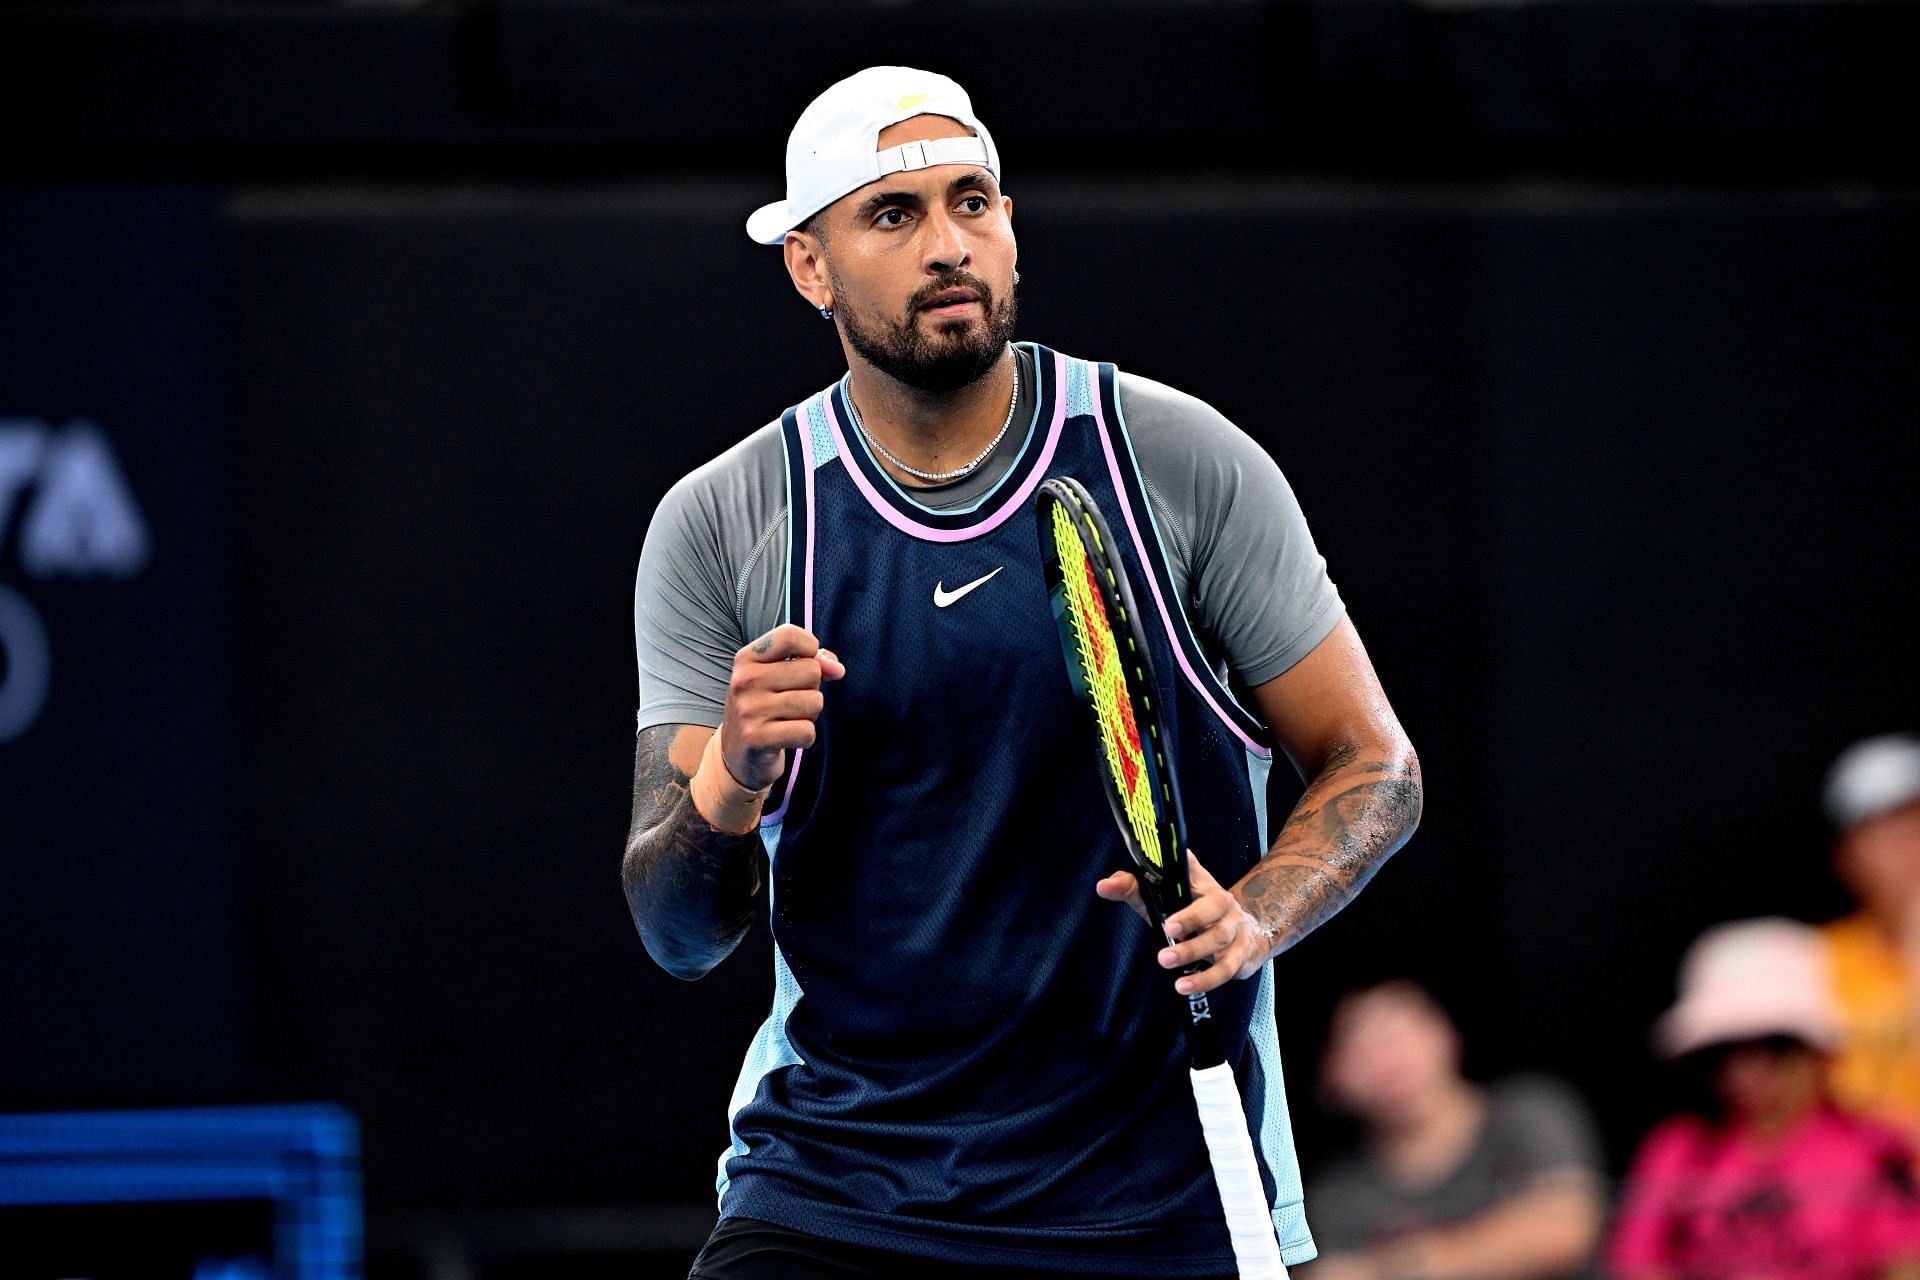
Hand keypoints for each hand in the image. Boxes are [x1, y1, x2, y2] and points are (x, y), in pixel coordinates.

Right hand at [720, 623, 844, 790]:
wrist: (737, 752)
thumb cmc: (766, 706)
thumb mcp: (779, 676)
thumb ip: (813, 661)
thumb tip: (837, 669)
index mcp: (747, 659)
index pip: (789, 635)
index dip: (810, 648)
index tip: (805, 663)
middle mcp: (744, 680)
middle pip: (811, 671)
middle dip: (812, 688)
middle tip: (789, 702)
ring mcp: (749, 710)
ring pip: (814, 702)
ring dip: (810, 714)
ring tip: (787, 719)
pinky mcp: (756, 738)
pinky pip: (807, 731)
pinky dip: (806, 737)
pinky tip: (788, 737)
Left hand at [1095, 851, 1275, 995]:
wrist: (1246, 932)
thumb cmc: (1195, 912)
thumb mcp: (1164, 899)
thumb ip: (1134, 889)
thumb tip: (1104, 886)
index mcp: (1203, 883)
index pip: (1192, 871)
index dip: (1180, 875)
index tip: (1159, 881)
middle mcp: (1224, 903)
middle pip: (1214, 907)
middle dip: (1191, 918)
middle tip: (1166, 930)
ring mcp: (1236, 929)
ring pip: (1219, 939)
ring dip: (1193, 952)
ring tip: (1166, 962)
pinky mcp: (1241, 955)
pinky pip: (1226, 968)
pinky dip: (1206, 979)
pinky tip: (1185, 985)